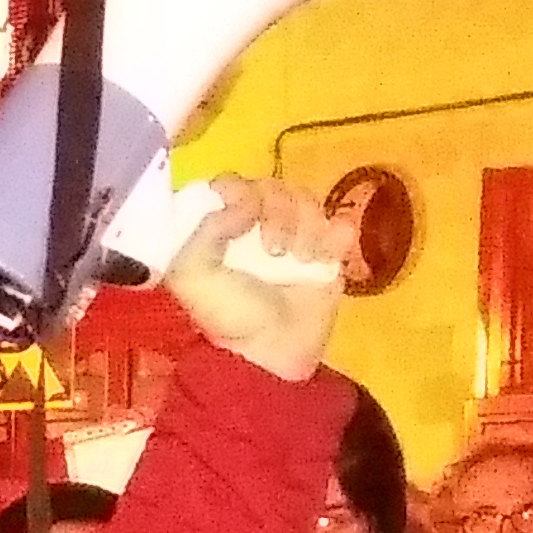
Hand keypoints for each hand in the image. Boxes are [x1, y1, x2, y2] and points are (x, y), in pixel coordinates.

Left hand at [162, 175, 354, 384]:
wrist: (273, 349)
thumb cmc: (228, 315)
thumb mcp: (192, 276)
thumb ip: (204, 231)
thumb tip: (243, 203)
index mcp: (221, 229)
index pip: (233, 183)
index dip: (242, 190)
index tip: (245, 214)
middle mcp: (256, 227)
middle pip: (276, 187)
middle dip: (278, 213)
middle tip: (273, 251)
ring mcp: (294, 238)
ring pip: (308, 201)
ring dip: (305, 227)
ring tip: (298, 261)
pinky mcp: (328, 253)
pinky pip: (340, 224)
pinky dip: (337, 235)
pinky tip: (324, 258)